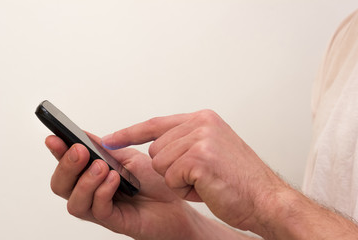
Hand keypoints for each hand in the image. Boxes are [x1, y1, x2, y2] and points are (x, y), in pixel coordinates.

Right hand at [46, 133, 223, 239]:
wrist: (177, 200)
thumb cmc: (155, 180)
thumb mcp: (129, 157)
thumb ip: (107, 149)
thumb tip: (84, 135)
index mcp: (94, 175)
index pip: (67, 165)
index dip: (58, 152)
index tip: (53, 137)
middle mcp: (93, 192)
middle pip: (62, 185)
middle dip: (66, 166)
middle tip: (79, 151)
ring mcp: (102, 208)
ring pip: (74, 202)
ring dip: (85, 181)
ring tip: (101, 167)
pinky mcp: (115, 221)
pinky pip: (98, 210)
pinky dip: (103, 192)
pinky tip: (115, 179)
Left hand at [101, 110, 287, 232]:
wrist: (266, 199)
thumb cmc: (238, 180)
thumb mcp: (211, 150)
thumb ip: (184, 141)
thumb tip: (155, 147)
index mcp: (202, 119)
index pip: (155, 124)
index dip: (130, 132)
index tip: (108, 139)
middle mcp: (200, 123)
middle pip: (155, 149)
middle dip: (171, 169)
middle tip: (200, 175)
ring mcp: (200, 137)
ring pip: (160, 164)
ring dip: (178, 180)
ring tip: (205, 181)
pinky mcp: (199, 157)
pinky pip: (170, 177)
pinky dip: (185, 189)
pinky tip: (206, 186)